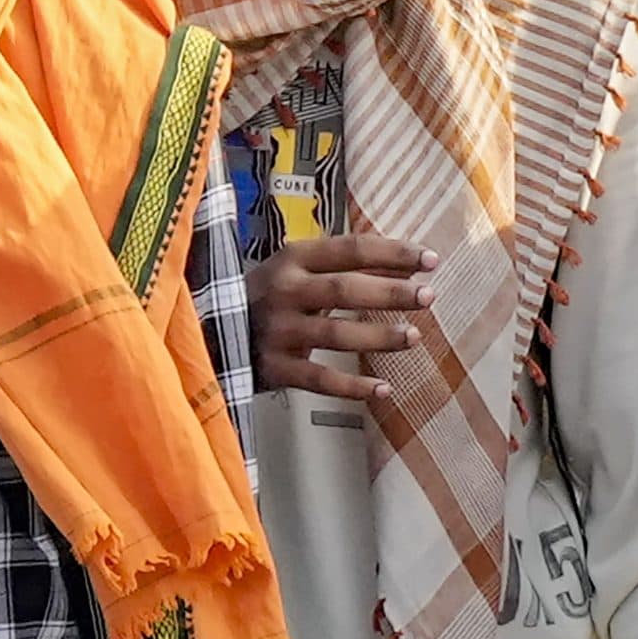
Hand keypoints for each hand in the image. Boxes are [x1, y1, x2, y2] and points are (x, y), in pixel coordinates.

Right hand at [245, 235, 437, 400]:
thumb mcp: (292, 268)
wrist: (206, 331)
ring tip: (413, 337)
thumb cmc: (264, 295)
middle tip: (428, 296)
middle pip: (345, 289)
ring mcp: (278, 331)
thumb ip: (337, 265)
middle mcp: (285, 291)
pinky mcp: (273, 367)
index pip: (350, 249)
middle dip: (391, 291)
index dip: (393, 252)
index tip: (430, 259)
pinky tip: (382, 389)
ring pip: (335, 334)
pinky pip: (318, 379)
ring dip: (378, 336)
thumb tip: (402, 264)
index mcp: (293, 258)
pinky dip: (351, 387)